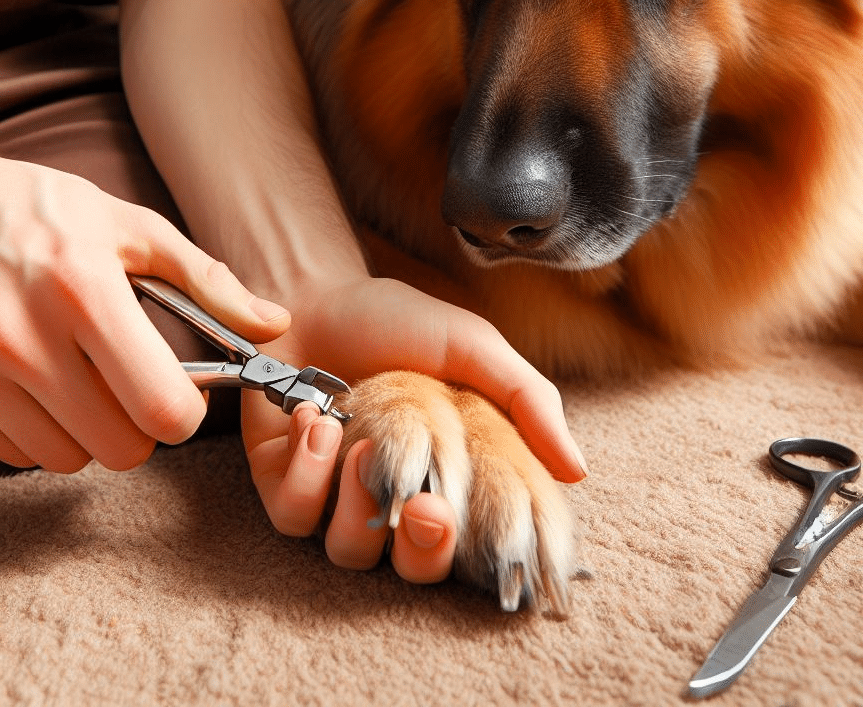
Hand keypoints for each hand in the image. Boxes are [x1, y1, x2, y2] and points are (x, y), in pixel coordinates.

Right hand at [0, 100, 289, 473]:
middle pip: (119, 449)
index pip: (160, 407)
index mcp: (82, 289)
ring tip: (79, 377)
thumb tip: (274, 324)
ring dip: (87, 432)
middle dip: (140, 427)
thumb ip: (208, 281)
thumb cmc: (30, 207)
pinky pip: (12, 454)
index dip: (184, 413)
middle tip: (131, 387)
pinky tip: (34, 382)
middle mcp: (21, 337)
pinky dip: (36, 432)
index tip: (180, 395)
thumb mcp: (126, 225)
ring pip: (66, 459)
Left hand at [242, 274, 584, 582]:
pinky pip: (296, 517)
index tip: (500, 541)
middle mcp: (397, 495)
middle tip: (427, 509)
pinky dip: (308, 472)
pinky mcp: (285, 485)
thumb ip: (526, 400)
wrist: (317, 292)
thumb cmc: (398, 321)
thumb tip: (577, 470)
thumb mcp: (472, 347)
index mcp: (451, 473)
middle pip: (419, 570)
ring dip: (359, 505)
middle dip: (426, 550)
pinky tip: (316, 420)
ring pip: (352, 554)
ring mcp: (338, 496)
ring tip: (359, 440)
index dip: (493, 554)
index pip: (482, 542)